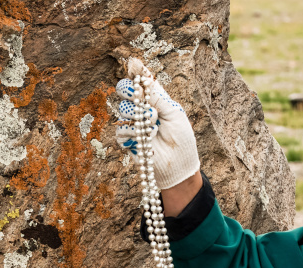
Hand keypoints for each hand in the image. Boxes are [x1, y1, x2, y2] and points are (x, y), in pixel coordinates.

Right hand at [115, 59, 200, 189]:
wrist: (180, 166)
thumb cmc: (182, 139)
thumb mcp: (173, 113)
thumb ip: (157, 95)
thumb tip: (143, 73)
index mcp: (155, 100)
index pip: (141, 82)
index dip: (136, 73)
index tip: (133, 66)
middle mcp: (142, 110)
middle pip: (125, 91)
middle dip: (129, 91)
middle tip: (139, 97)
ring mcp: (134, 125)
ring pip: (122, 109)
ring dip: (137, 114)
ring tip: (153, 123)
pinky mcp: (129, 141)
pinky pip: (120, 130)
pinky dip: (131, 132)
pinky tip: (146, 137)